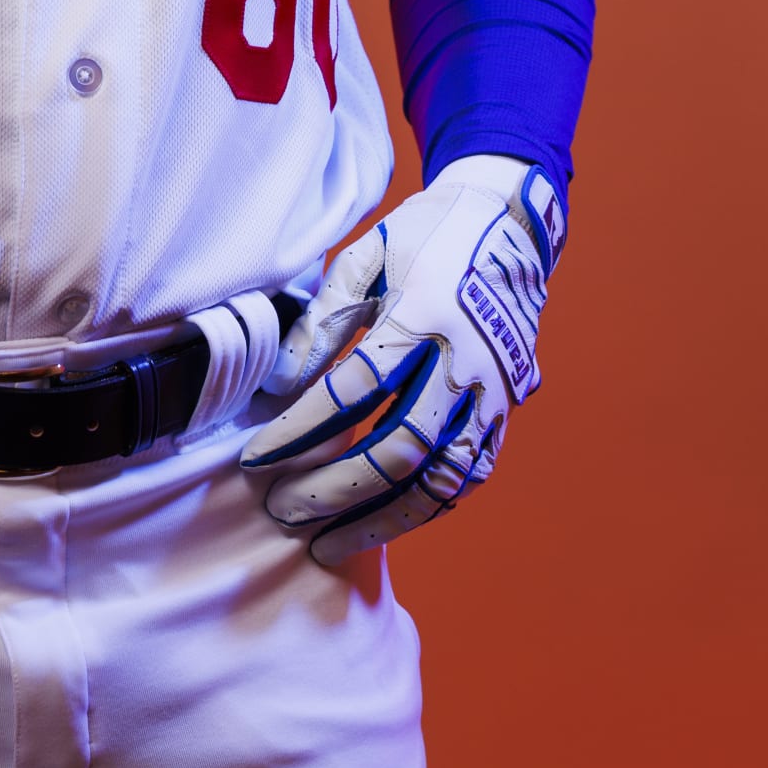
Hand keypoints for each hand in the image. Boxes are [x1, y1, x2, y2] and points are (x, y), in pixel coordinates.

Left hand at [238, 156, 565, 567]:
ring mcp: (493, 391)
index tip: (255, 457)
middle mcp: (465, 361)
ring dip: (382, 521)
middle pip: (398, 448)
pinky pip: (467, 475)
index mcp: (425, 312)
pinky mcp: (506, 409)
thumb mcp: (367, 255)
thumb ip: (322, 319)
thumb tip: (277, 386)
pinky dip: (424, 507)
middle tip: (281, 510)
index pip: (353, 389)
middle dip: (334, 489)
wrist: (512, 222)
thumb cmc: (427, 235)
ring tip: (328, 546)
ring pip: (440, 480)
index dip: (299, 429)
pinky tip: (382, 521)